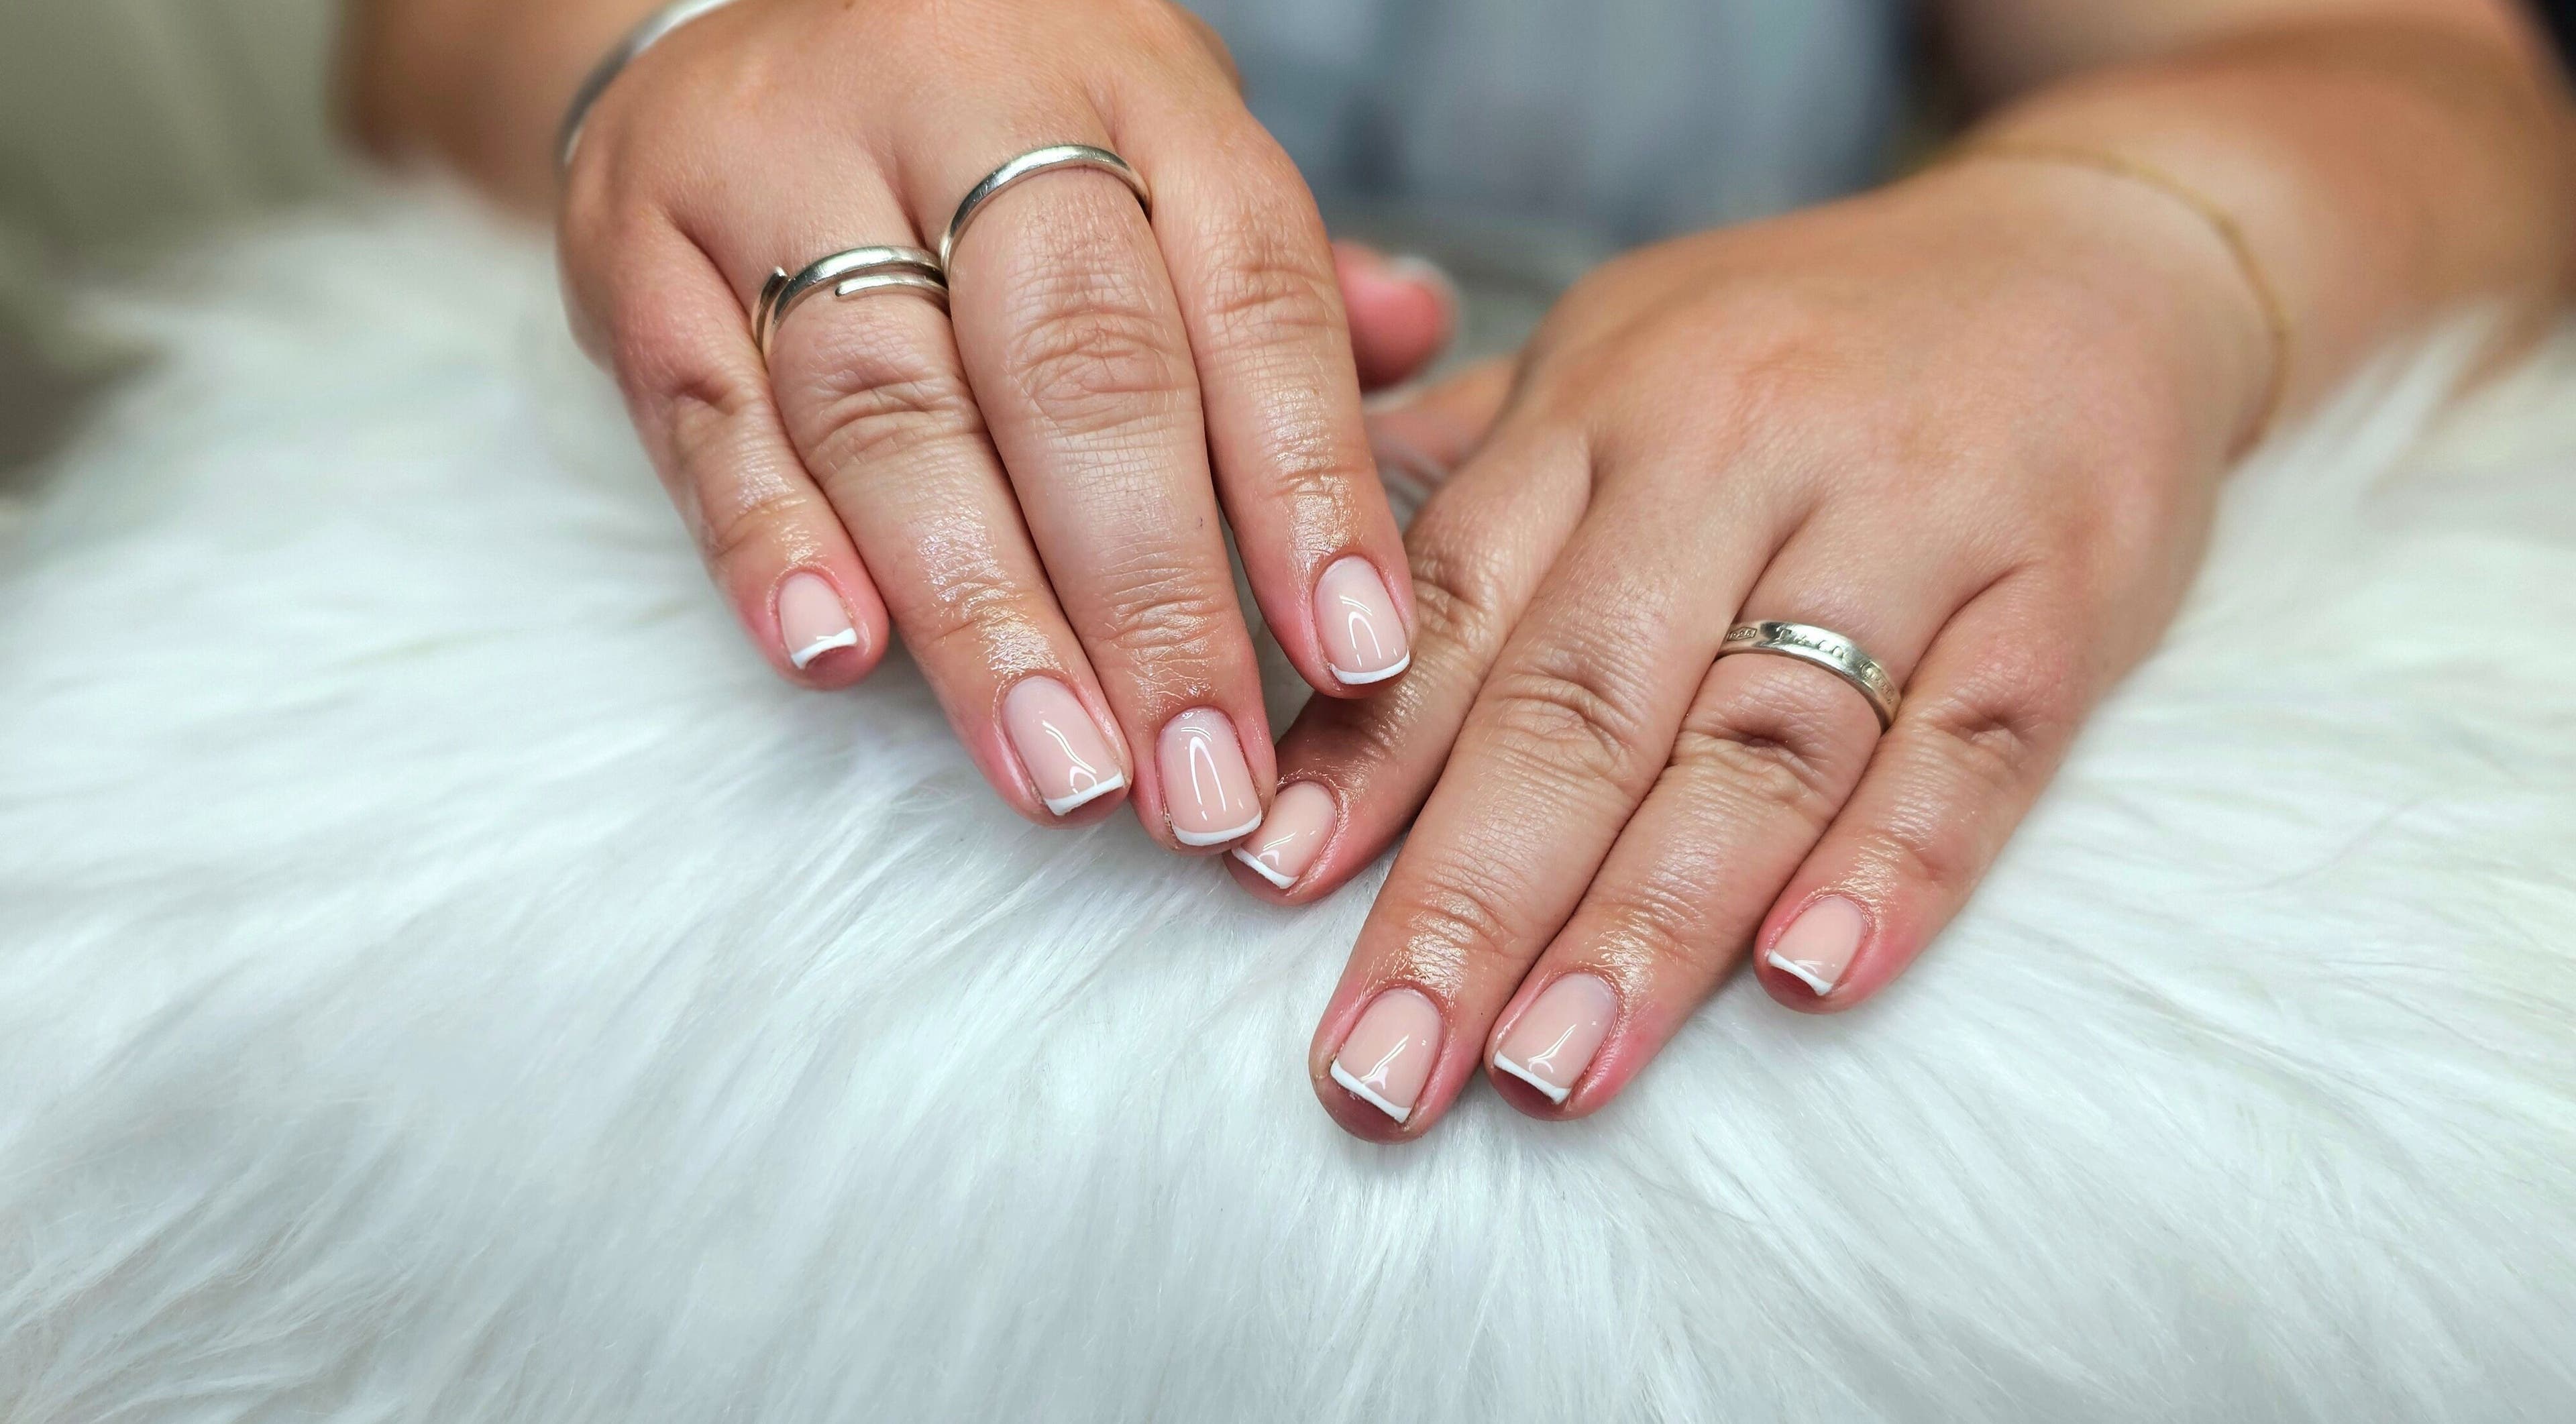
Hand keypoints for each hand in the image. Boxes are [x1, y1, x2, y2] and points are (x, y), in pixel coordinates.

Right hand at [558, 0, 1444, 849]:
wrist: (739, 0)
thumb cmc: (995, 126)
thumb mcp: (1157, 142)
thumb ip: (1277, 274)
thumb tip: (1425, 339)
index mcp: (1132, 85)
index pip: (1247, 290)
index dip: (1308, 484)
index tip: (1355, 661)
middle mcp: (960, 100)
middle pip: (1074, 362)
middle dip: (1151, 595)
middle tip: (1202, 781)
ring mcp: (781, 164)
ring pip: (891, 403)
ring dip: (983, 611)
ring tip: (1062, 775)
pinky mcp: (638, 243)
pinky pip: (705, 405)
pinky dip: (770, 540)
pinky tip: (837, 658)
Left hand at [1236, 158, 2276, 1136]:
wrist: (2093, 251)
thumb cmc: (1805, 344)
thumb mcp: (1614, 354)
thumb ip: (1461, 480)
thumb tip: (1269, 603)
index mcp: (1603, 406)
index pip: (1456, 599)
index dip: (1359, 752)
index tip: (1262, 888)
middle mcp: (1738, 451)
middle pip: (1583, 699)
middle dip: (1469, 898)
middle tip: (1381, 1069)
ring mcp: (1911, 517)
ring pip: (1761, 740)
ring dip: (1648, 920)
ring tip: (1548, 1072)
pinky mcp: (2067, 586)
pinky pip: (1976, 742)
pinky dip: (1894, 864)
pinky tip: (1806, 981)